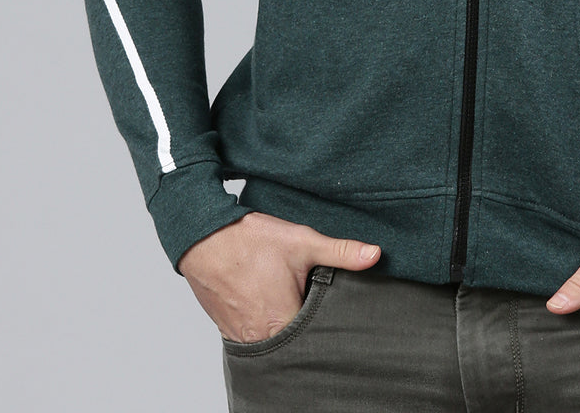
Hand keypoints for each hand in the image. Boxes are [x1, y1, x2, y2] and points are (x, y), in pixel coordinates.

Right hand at [178, 211, 380, 341]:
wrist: (203, 236)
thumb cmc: (251, 239)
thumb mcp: (302, 242)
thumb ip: (341, 252)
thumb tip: (376, 255)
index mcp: (283, 322)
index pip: (314, 340)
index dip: (324, 328)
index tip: (329, 314)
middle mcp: (259, 337)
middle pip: (293, 343)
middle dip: (304, 328)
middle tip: (308, 304)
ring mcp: (239, 336)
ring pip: (271, 340)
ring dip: (281, 326)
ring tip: (286, 302)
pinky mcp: (226, 328)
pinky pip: (251, 335)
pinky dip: (262, 324)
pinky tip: (266, 303)